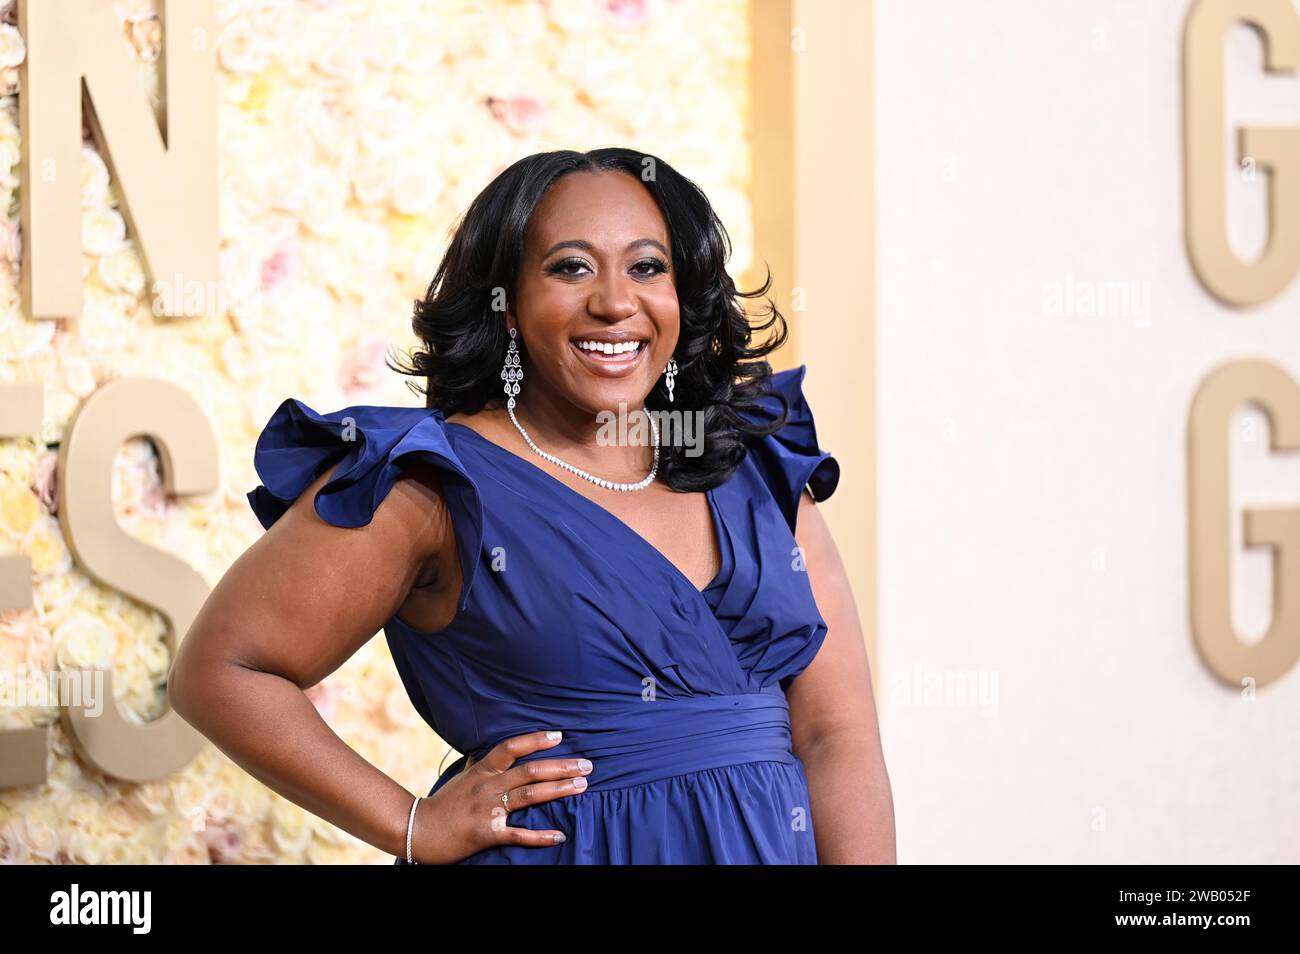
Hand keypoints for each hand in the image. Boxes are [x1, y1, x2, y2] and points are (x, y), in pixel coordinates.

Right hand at [410, 730, 591, 863]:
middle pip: (530, 771)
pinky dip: (540, 836)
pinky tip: (560, 835)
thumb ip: (479, 763)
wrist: (418, 830)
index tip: (559, 735)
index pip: (511, 747)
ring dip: (559, 790)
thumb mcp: (462, 777)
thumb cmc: (444, 803)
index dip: (536, 739)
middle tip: (587, 765)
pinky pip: (518, 834)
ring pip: (529, 795)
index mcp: (483, 770)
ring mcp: (488, 809)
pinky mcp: (487, 833)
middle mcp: (488, 786)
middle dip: (561, 766)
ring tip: (582, 786)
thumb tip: (487, 748)